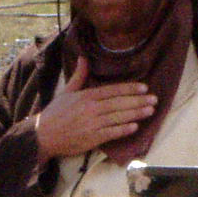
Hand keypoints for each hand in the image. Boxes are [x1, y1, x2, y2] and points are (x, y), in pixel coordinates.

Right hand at [35, 59, 156, 158]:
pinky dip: (123, 129)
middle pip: (119, 103)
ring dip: (136, 114)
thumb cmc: (55, 113)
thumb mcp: (67, 92)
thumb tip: (84, 58)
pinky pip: (111, 133)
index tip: (144, 87)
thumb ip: (79, 76)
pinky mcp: (92, 138)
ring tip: (150, 110)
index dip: (129, 89)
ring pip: (118, 118)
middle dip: (138, 101)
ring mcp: (92, 124)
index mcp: (86, 96)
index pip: (112, 91)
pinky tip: (135, 126)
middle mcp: (91, 109)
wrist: (43, 135)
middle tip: (154, 99)